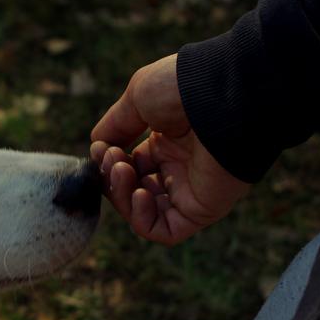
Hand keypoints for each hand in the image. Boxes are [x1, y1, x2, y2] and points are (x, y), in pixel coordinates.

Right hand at [90, 54, 249, 244]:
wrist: (222, 93)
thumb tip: (98, 148)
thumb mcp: (137, 98)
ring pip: (144, 212)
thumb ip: (114, 126)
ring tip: (120, 170)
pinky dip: (142, 218)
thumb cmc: (182, 89)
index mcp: (168, 141)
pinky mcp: (202, 209)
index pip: (130, 165)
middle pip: (133, 189)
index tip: (102, 148)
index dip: (109, 161)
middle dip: (112, 177)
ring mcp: (191, 189)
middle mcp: (180, 166)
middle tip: (112, 159)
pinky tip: (138, 194)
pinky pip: (165, 230)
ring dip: (121, 196)